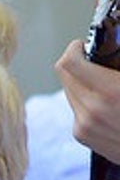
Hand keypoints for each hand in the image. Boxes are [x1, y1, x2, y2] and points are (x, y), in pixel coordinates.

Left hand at [56, 39, 119, 163]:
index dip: (76, 49)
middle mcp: (92, 111)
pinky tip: (105, 103)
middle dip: (78, 64)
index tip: (84, 46)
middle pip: (64, 74)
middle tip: (96, 60)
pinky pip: (76, 108)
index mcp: (110, 93)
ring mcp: (84, 126)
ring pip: (69, 91)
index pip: (69, 63)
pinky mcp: (82, 135)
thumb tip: (116, 44)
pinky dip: (86, 101)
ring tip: (104, 83)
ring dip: (82, 83)